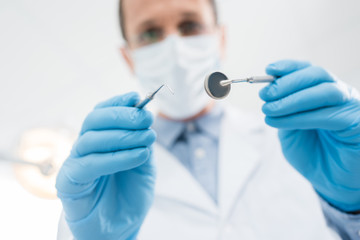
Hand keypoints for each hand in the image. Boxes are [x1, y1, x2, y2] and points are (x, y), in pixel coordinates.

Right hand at [56, 92, 155, 239]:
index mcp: (99, 140)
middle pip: (93, 120)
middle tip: (146, 119)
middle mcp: (84, 148)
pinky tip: (139, 155)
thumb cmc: (130, 194)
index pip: (102, 113)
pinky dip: (117, 157)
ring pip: (91, 139)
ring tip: (148, 139)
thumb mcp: (144, 164)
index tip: (137, 97)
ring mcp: (75, 163)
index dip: (118, 102)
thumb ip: (142, 142)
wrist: (120, 226)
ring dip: (124, 136)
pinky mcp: (69, 182)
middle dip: (122, 116)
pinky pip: (90, 164)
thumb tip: (144, 117)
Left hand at [259, 60, 359, 211]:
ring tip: (269, 110)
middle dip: (287, 83)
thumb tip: (270, 92)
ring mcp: (352, 108)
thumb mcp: (290, 129)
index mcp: (324, 93)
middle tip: (265, 95)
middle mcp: (340, 96)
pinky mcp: (359, 123)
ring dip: (292, 99)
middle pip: (318, 75)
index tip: (268, 70)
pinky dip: (301, 116)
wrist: (330, 182)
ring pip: (325, 91)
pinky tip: (280, 122)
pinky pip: (330, 115)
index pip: (309, 71)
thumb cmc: (312, 154)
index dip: (290, 67)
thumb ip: (283, 111)